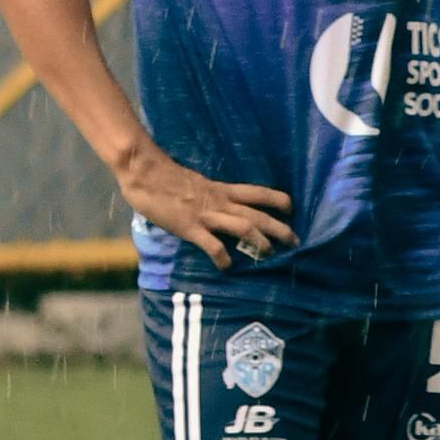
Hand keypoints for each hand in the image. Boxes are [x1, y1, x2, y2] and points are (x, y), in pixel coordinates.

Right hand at [117, 147, 291, 263]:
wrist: (144, 172)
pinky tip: (227, 267)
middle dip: (279, 227)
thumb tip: (216, 203)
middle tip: (295, 240)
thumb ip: (209, 194)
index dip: (278, 200)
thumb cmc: (165, 176)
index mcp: (222, 189)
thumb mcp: (196, 183)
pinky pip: (211, 245)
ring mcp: (206, 214)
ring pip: (244, 227)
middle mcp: (220, 201)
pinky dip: (222, 257)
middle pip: (258, 213)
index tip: (291, 209)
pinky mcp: (189, 227)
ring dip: (259, 241)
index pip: (258, 192)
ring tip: (269, 253)